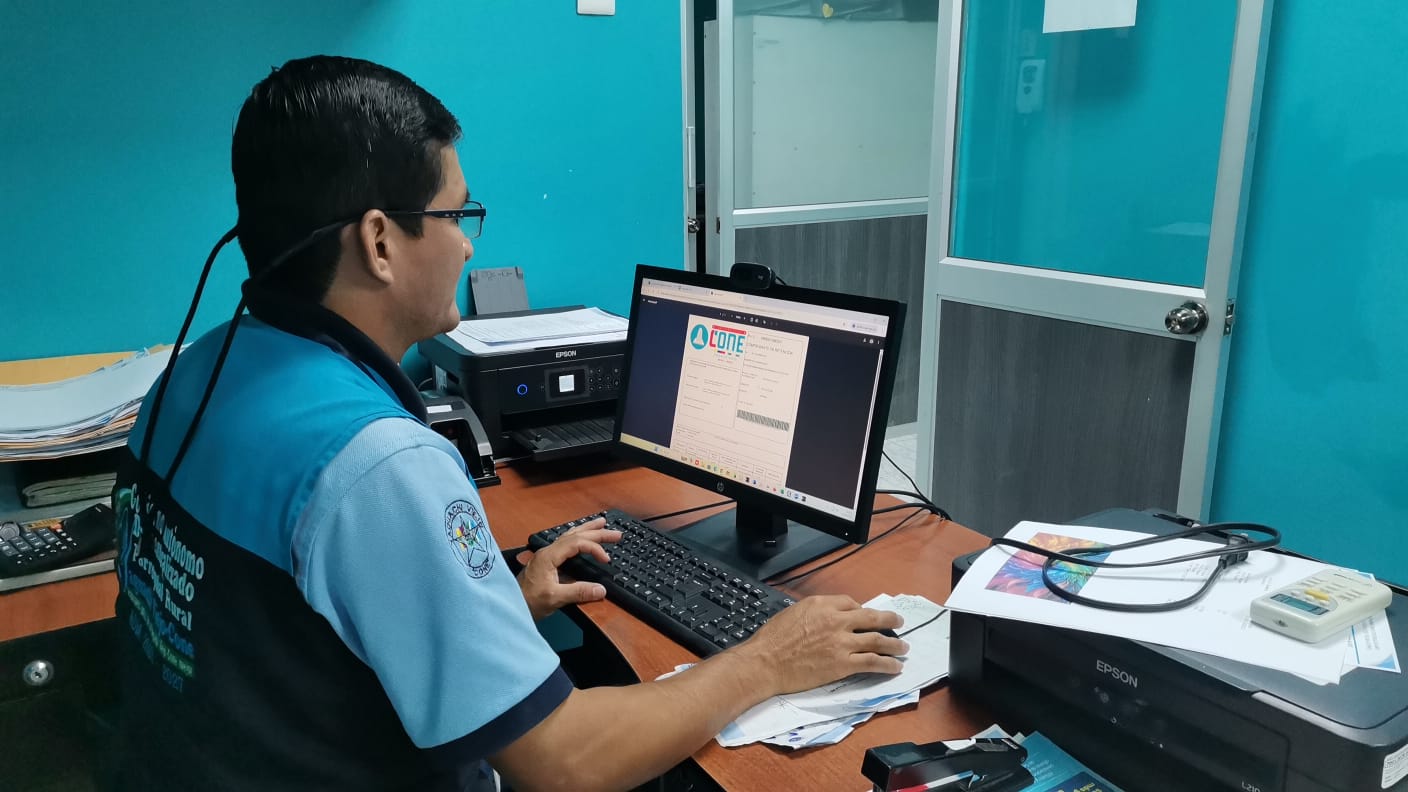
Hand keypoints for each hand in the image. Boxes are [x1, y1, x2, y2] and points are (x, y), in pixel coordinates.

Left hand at [516, 518, 621, 620]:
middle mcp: (548, 551)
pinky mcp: (546, 562)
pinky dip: (578, 538)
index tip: (606, 560)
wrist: (510, 606)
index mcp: (549, 556)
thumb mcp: (554, 598)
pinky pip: (566, 543)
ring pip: (570, 536)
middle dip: (596, 533)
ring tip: (602, 524)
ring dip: (587, 530)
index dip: (594, 548)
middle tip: (616, 534)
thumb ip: (578, 592)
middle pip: (575, 535)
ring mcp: (546, 556)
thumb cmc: (528, 601)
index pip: (577, 543)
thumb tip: (601, 589)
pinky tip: (582, 538)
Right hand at [732, 595, 905, 694]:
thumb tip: (825, 616)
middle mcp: (836, 621)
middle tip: (899, 622)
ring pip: (877, 640)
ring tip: (904, 647)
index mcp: (822, 605)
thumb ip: (814, 611)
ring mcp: (842, 643)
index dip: (861, 610)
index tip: (866, 616)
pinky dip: (887, 664)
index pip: (851, 603)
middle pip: (871, 618)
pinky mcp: (843, 664)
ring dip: (894, 644)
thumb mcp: (793, 612)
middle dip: (889, 620)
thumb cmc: (773, 639)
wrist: (766, 662)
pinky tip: (895, 667)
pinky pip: (872, 662)